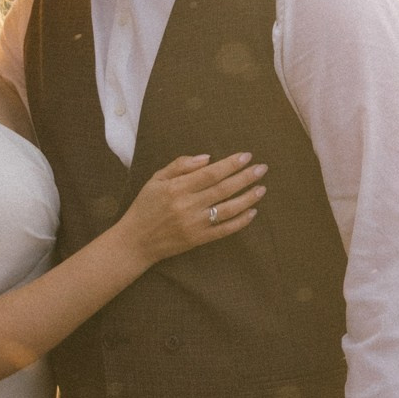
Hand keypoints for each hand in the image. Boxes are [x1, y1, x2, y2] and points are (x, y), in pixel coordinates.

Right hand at [120, 151, 266, 262]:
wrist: (136, 241)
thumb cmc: (145, 206)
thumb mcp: (156, 179)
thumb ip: (180, 165)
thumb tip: (207, 158)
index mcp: (177, 188)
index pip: (210, 173)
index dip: (230, 164)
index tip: (246, 156)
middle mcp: (188, 205)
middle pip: (223, 189)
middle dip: (245, 177)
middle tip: (262, 168)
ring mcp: (195, 224)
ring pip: (228, 209)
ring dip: (247, 198)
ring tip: (262, 188)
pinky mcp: (198, 239)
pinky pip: (224, 230)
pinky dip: (240, 222)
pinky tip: (252, 212)